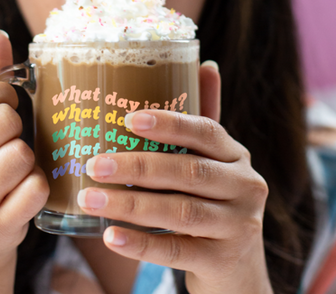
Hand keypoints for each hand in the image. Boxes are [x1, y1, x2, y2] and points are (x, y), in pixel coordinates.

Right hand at [0, 30, 48, 292]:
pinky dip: (36, 187)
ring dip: (26, 159)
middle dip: (14, 127)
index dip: (2, 96)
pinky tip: (19, 193)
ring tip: (11, 169)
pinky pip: (35, 189)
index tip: (3, 106)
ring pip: (21, 154)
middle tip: (5, 142)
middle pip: (3, 123)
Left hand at [77, 62, 271, 293]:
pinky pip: (175, 249)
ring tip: (90, 198)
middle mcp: (245, 187)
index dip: (169, 123)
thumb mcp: (212, 163)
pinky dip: (140, 243)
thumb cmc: (213, 203)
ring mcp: (239, 226)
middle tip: (94, 164)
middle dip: (137, 166)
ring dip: (129, 204)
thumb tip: (205, 63)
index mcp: (236, 156)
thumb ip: (202, 123)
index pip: (207, 131)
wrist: (238, 271)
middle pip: (188, 171)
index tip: (128, 119)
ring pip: (179, 211)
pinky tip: (109, 236)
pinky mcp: (224, 261)